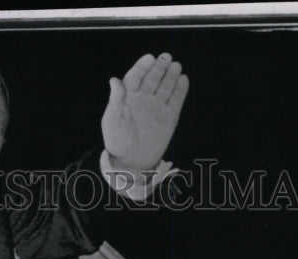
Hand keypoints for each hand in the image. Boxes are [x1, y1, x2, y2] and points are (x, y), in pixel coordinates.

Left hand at [102, 53, 188, 174]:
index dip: (143, 66)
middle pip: (153, 78)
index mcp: (128, 97)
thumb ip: (116, 99)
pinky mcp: (168, 118)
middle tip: (167, 57)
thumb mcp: (113, 119)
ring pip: (165, 87)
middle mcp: (143, 100)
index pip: (136, 76)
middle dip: (160, 67)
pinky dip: (180, 90)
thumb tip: (114, 80)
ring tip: (176, 66)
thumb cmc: (118, 141)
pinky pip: (176, 101)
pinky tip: (184, 80)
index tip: (150, 58)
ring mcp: (156, 108)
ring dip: (171, 76)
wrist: (131, 162)